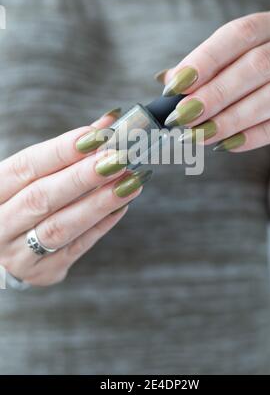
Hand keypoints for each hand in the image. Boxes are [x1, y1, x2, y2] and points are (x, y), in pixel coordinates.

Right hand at [0, 111, 150, 286]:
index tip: (97, 136)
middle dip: (83, 177)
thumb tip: (109, 123)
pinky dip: (101, 225)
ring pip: (61, 227)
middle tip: (118, 159)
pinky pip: (77, 248)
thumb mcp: (32, 174)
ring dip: (99, 203)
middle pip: (42, 198)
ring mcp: (18, 253)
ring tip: (131, 183)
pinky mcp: (43, 272)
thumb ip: (68, 151)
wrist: (5, 248)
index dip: (61, 151)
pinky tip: (122, 205)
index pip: (26, 166)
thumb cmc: (22, 200)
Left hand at [159, 8, 269, 150]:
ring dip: (233, 119)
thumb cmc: (269, 65)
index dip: (206, 59)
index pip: (241, 34)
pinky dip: (257, 135)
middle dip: (216, 93)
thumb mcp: (245, 53)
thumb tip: (166, 79)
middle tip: (183, 116)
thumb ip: (209, 65)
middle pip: (258, 65)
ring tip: (200, 135)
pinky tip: (228, 144)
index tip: (175, 85)